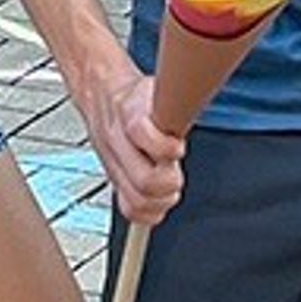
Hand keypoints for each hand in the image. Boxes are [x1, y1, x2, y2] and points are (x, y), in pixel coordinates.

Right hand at [69, 52, 183, 224]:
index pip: (142, 133)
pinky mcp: (113, 178)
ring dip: (161, 199)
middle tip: (175, 171)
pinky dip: (148, 213)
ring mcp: (113, 163)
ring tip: (168, 186)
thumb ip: (177, 99)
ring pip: (138, 200)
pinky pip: (129, 209)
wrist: (100, 95)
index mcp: (130, 114)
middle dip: (169, 180)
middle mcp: (117, 141)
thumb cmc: (134, 96)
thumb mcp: (157, 88)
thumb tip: (200, 94)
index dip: (166, 147)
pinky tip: (158, 201)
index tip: (178, 146)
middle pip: (145, 180)